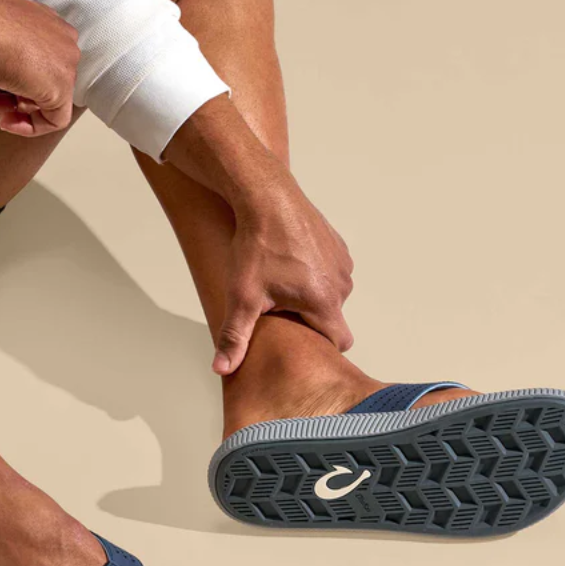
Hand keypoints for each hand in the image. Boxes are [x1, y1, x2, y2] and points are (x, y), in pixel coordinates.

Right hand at [0, 0, 80, 136]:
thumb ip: (7, 53)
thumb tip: (3, 72)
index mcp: (49, 23)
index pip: (38, 62)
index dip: (12, 78)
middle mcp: (63, 41)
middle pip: (40, 81)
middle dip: (8, 94)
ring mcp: (66, 64)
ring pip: (45, 99)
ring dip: (9, 107)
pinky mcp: (62, 88)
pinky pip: (55, 119)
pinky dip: (30, 127)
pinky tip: (5, 122)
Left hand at [214, 169, 353, 374]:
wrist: (266, 196)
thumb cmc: (257, 246)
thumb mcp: (242, 296)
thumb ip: (235, 337)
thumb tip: (222, 369)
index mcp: (324, 301)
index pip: (339, 342)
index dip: (320, 348)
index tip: (299, 342)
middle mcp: (341, 283)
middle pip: (332, 317)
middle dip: (309, 320)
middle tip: (279, 311)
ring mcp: (342, 262)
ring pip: (332, 293)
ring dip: (312, 295)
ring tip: (281, 284)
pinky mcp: (337, 245)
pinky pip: (331, 271)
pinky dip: (315, 273)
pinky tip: (290, 264)